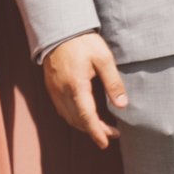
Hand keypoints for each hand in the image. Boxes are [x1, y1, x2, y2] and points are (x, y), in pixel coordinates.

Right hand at [42, 31, 128, 149]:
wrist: (60, 30)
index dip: (96, 132)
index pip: (87, 116)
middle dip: (94, 131)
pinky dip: (74, 117)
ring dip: (84, 125)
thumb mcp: (104, 59)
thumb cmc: (83, 43)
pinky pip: (62, 110)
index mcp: (76, 86)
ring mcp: (54, 91)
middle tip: (112, 135)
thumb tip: (123, 105)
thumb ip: (113, 83)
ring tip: (102, 128)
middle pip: (77, 120)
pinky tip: (85, 116)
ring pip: (68, 117)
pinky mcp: (51, 87)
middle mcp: (62, 92)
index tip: (106, 143)